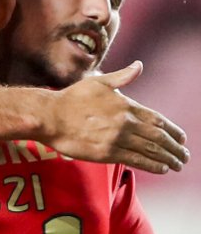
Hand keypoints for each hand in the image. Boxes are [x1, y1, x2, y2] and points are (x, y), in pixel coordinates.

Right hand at [45, 61, 188, 173]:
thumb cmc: (71, 98)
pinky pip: (135, 160)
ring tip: (176, 164)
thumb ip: (122, 77)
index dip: (173, 131)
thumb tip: (139, 66)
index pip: (158, 120)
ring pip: (150, 150)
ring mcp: (116, 139)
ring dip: (167, 158)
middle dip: (175, 148)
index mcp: (126, 105)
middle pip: (158, 137)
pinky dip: (152, 165)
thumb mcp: (98, 82)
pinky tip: (161, 168)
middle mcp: (125, 123)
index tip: (181, 138)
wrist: (50, 117)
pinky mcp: (106, 153)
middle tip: (184, 156)